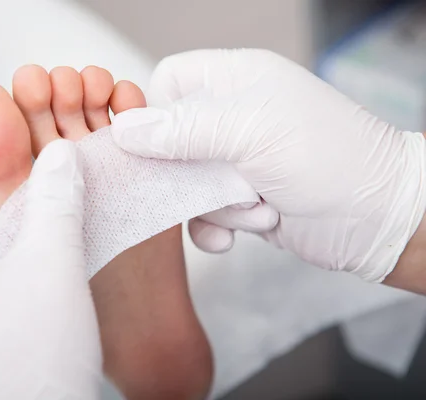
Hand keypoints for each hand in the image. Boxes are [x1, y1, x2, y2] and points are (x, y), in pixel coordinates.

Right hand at [112, 49, 425, 282]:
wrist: (376, 218)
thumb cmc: (325, 157)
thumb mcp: (249, 130)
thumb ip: (182, 129)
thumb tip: (123, 131)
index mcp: (234, 81)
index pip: (169, 82)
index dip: (154, 112)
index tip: (155, 146)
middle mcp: (231, 117)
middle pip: (169, 140)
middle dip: (186, 172)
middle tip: (208, 186)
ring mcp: (235, 161)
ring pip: (185, 182)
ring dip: (213, 203)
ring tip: (254, 204)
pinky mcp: (240, 198)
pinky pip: (202, 214)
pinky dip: (215, 228)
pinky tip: (237, 235)